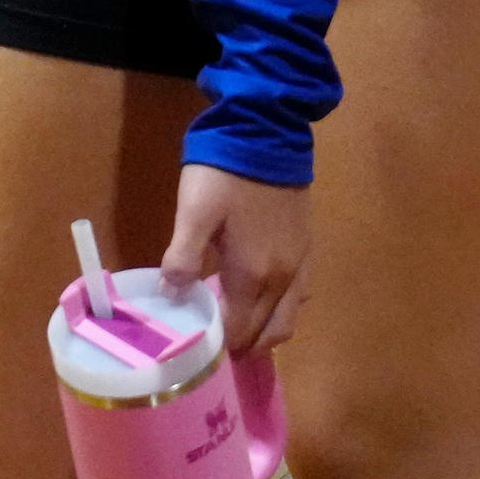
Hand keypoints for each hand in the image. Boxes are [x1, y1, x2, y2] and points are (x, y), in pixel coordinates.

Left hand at [163, 164, 310, 356]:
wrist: (266, 131)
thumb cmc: (225, 173)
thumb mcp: (193, 212)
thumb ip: (182, 258)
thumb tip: (173, 295)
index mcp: (253, 275)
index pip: (238, 331)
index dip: (219, 345)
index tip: (199, 347)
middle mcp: (283, 279)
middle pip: (268, 333)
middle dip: (243, 346)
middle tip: (216, 345)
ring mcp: (300, 263)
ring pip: (288, 319)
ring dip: (265, 332)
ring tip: (238, 327)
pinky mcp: (306, 247)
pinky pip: (299, 296)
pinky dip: (282, 310)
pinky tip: (263, 297)